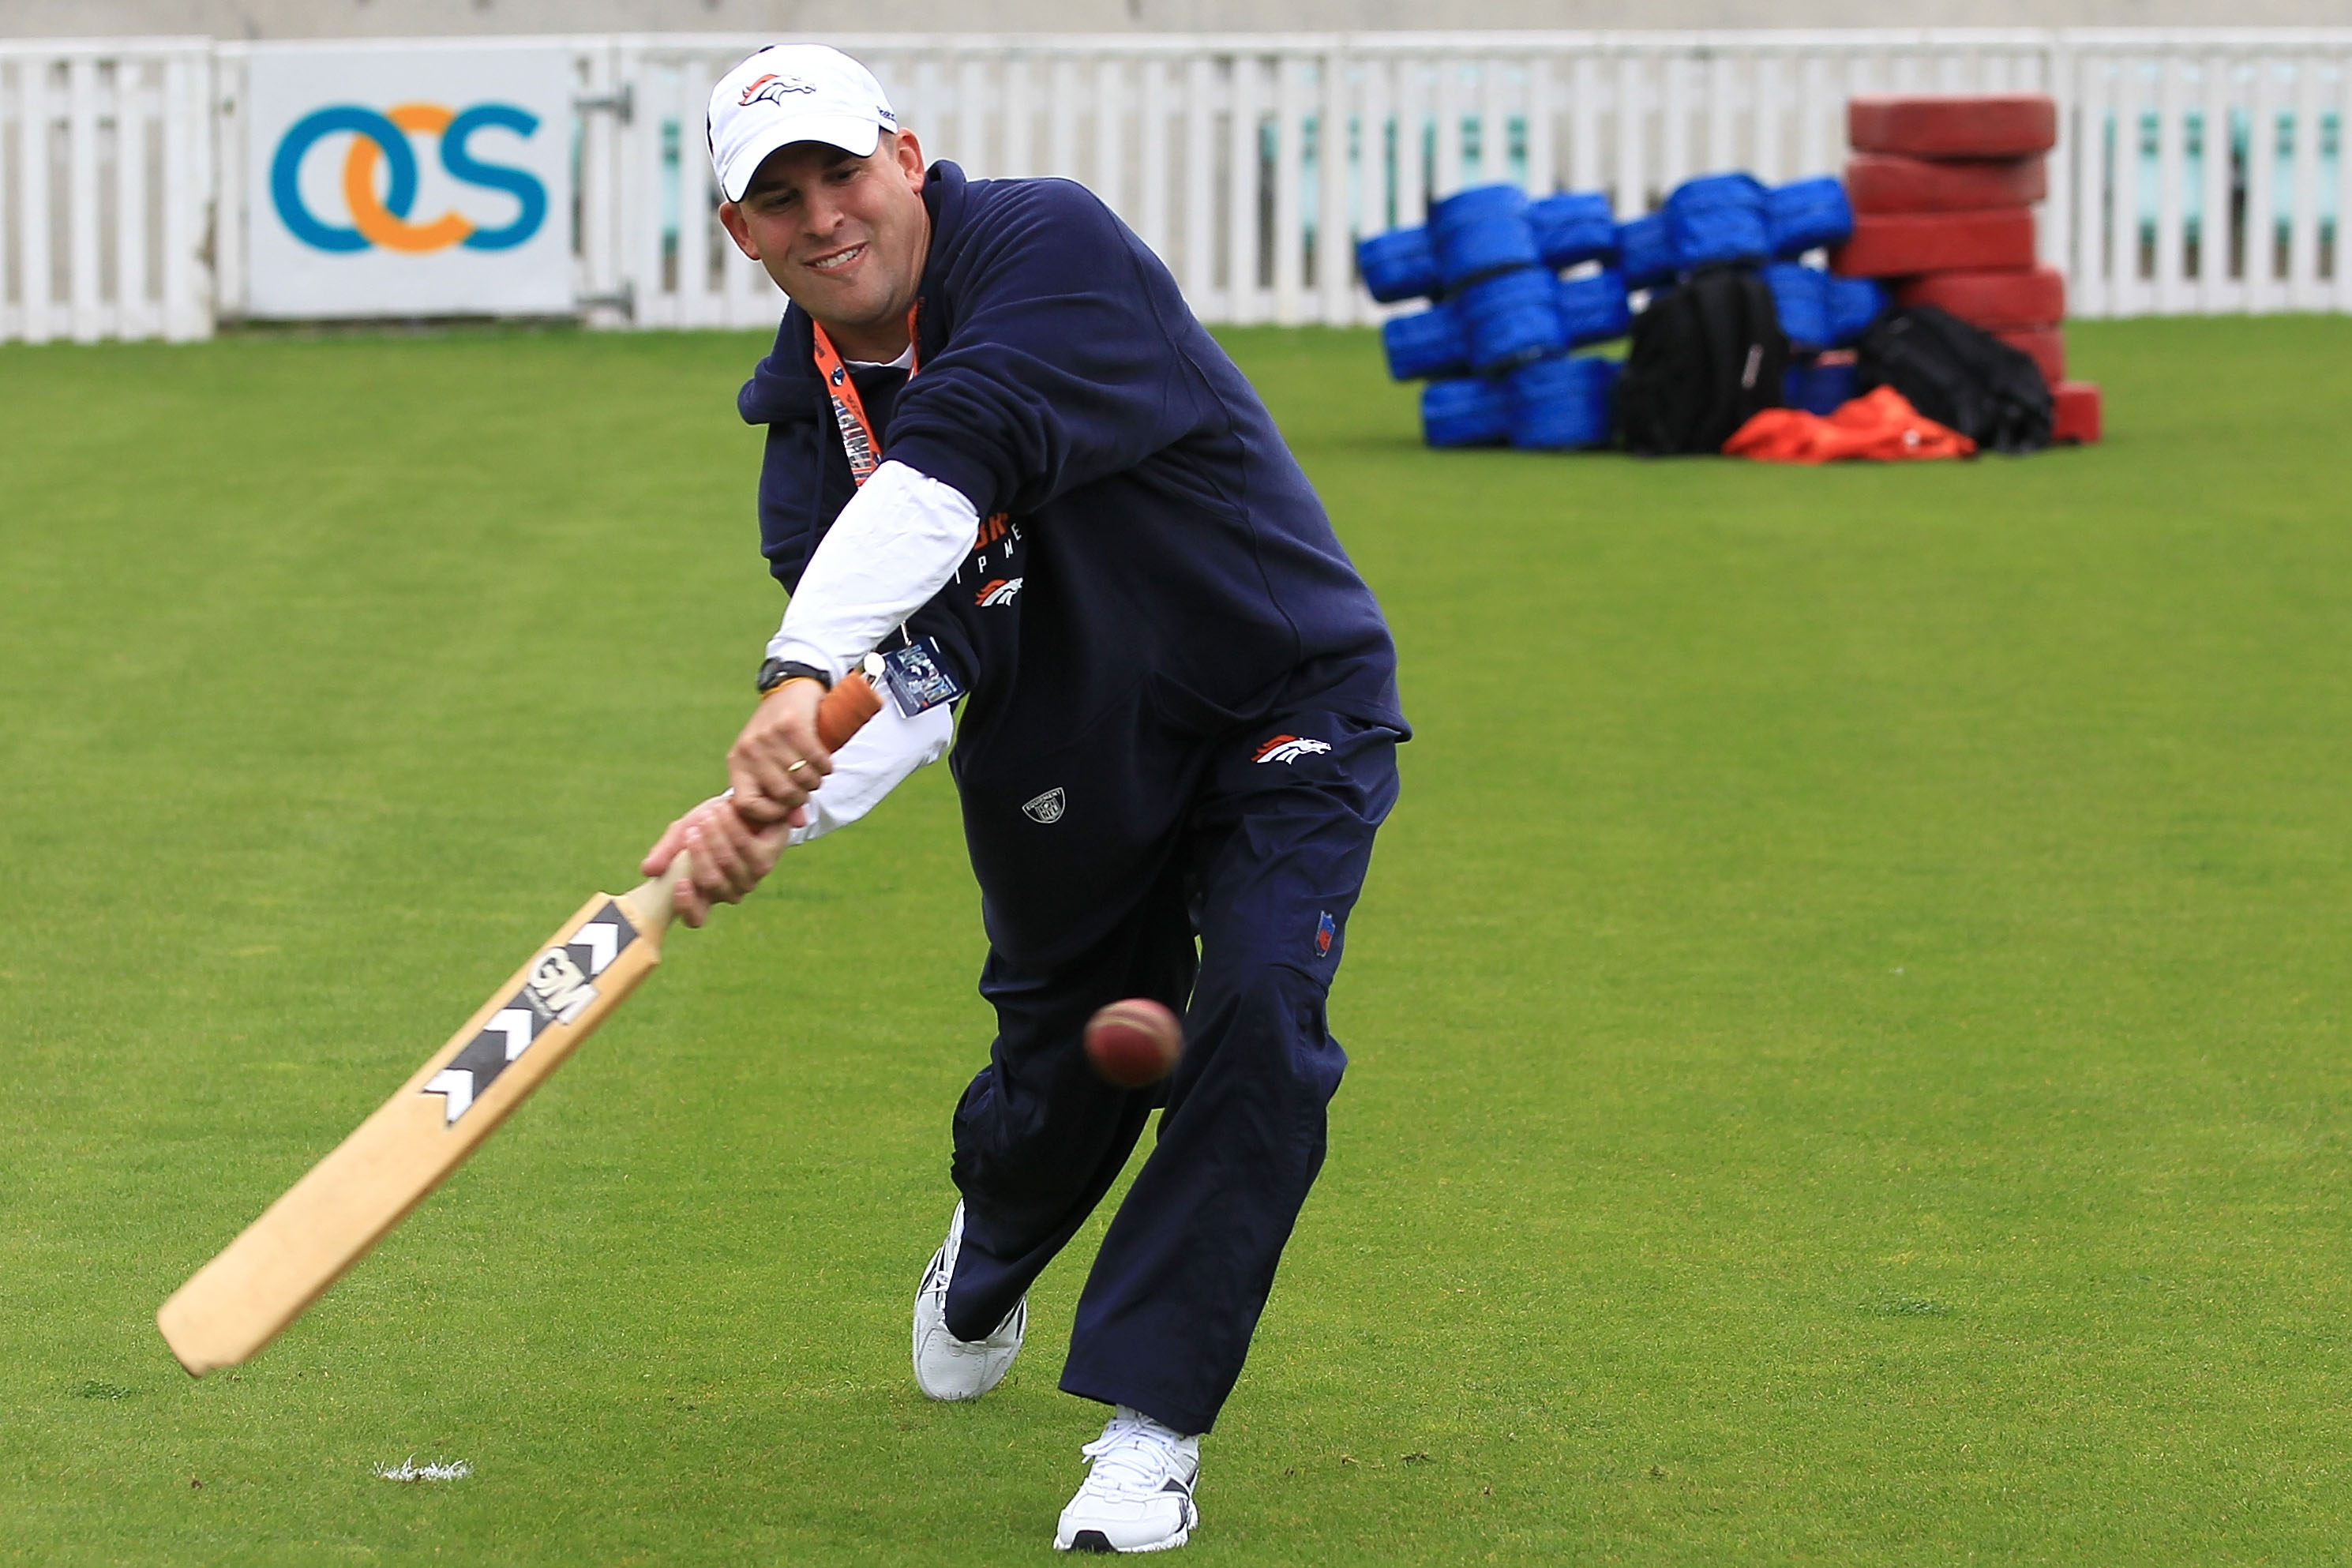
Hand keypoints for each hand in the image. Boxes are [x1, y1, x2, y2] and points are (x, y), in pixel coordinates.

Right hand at [640, 795, 796, 927]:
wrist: (740, 806)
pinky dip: (732, 826)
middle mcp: (726, 893)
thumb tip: (647, 870)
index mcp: (702, 894)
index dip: (687, 906)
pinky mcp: (765, 861)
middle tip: (693, 830)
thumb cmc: (706, 825)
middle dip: (700, 853)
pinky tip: (725, 811)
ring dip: (716, 835)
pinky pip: (746, 847)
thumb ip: (666, 852)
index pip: (695, 918)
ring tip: (709, 814)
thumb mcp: (681, 834)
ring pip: (729, 863)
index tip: (679, 883)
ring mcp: (748, 880)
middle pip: (711, 881)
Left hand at [727, 679, 834, 826]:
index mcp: (737, 764)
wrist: (790, 690)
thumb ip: (781, 796)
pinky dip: (826, 766)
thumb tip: (799, 823)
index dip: (769, 815)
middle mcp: (749, 751)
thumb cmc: (779, 737)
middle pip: (781, 794)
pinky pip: (816, 759)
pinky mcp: (792, 724)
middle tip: (807, 789)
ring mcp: (769, 736)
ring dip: (816, 781)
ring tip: (816, 774)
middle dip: (801, 797)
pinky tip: (826, 764)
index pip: (747, 805)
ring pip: (801, 778)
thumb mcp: (771, 765)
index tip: (785, 810)